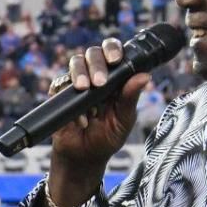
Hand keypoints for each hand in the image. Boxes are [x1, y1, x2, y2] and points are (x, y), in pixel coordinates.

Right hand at [49, 38, 148, 174]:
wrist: (82, 157)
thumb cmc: (107, 138)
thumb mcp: (124, 120)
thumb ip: (130, 97)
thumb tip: (145, 76)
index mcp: (116, 79)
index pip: (115, 53)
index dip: (113, 50)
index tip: (116, 60)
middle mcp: (96, 76)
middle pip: (93, 53)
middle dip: (96, 64)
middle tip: (100, 83)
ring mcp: (77, 83)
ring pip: (75, 63)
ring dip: (80, 74)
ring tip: (85, 89)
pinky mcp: (60, 94)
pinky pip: (60, 84)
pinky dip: (67, 94)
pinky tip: (79, 115)